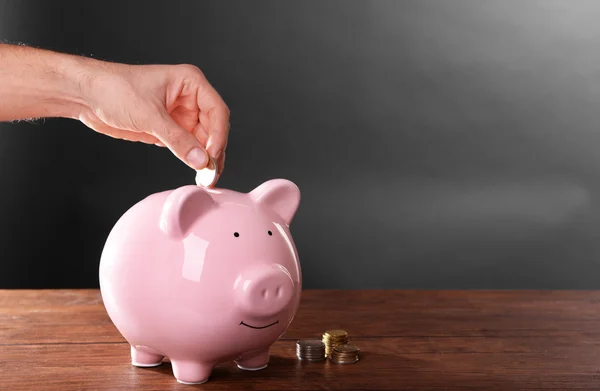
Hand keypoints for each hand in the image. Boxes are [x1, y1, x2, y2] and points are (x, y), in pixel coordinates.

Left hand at [78, 62, 229, 176]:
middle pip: (214, 128)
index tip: (212, 156)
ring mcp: (181, 115)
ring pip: (204, 141)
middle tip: (211, 174)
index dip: (219, 135)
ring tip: (206, 179)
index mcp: (190, 83)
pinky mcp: (170, 130)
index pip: (217, 111)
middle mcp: (189, 98)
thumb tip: (200, 160)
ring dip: (206, 159)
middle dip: (214, 151)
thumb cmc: (114, 89)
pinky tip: (196, 173)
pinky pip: (189, 147)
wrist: (86, 96)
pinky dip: (193, 160)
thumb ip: (177, 139)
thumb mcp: (148, 115)